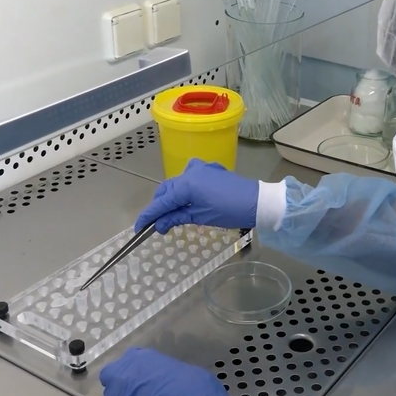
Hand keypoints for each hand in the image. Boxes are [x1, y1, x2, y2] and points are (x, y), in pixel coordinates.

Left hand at [99, 348, 238, 395]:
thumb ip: (163, 371)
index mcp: (140, 357)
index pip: (127, 361)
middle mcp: (124, 371)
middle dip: (121, 385)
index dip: (134, 372)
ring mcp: (116, 392)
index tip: (142, 380)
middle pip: (112, 377)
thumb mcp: (178, 369)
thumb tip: (165, 380)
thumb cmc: (194, 388)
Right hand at [136, 159, 258, 233]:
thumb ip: (177, 217)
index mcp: (186, 184)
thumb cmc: (229, 212)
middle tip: (158, 224)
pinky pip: (191, 177)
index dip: (149, 215)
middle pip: (166, 189)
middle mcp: (190, 172)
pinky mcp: (210, 169)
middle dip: (160, 206)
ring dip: (172, 197)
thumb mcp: (201, 217)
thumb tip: (159, 225)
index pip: (161, 202)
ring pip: (177, 182)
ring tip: (172, 213)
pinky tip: (190, 199)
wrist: (256, 201)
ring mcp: (201, 168)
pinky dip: (185, 188)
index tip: (139, 227)